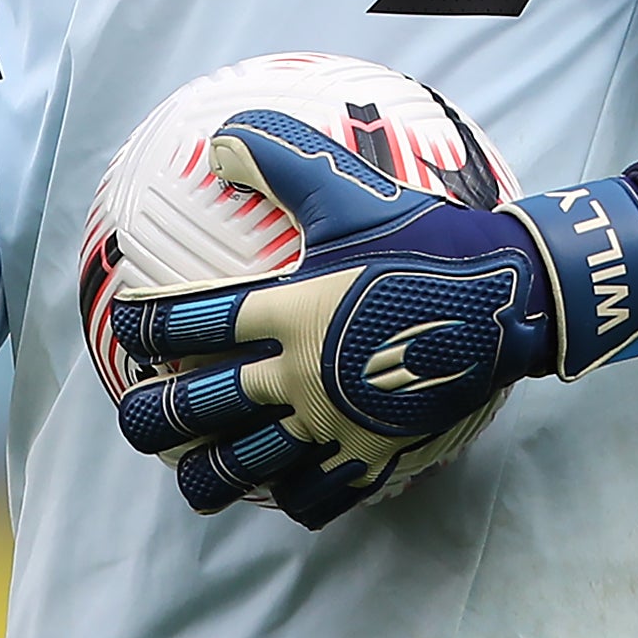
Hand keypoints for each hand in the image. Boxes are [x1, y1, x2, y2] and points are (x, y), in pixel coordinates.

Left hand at [108, 109, 637, 528]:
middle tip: (138, 413)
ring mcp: (335, 424)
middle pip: (195, 412)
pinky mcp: (373, 458)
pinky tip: (277, 484)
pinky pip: (311, 499)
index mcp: (288, 310)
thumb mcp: (352, 191)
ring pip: (243, 470)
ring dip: (205, 474)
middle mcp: (300, 375)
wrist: (510, 299)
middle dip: (149, 417)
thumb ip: (283, 159)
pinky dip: (284, 496)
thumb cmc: (428, 240)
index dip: (143, 326)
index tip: (127, 324)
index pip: (187, 323)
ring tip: (191, 471)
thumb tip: (222, 138)